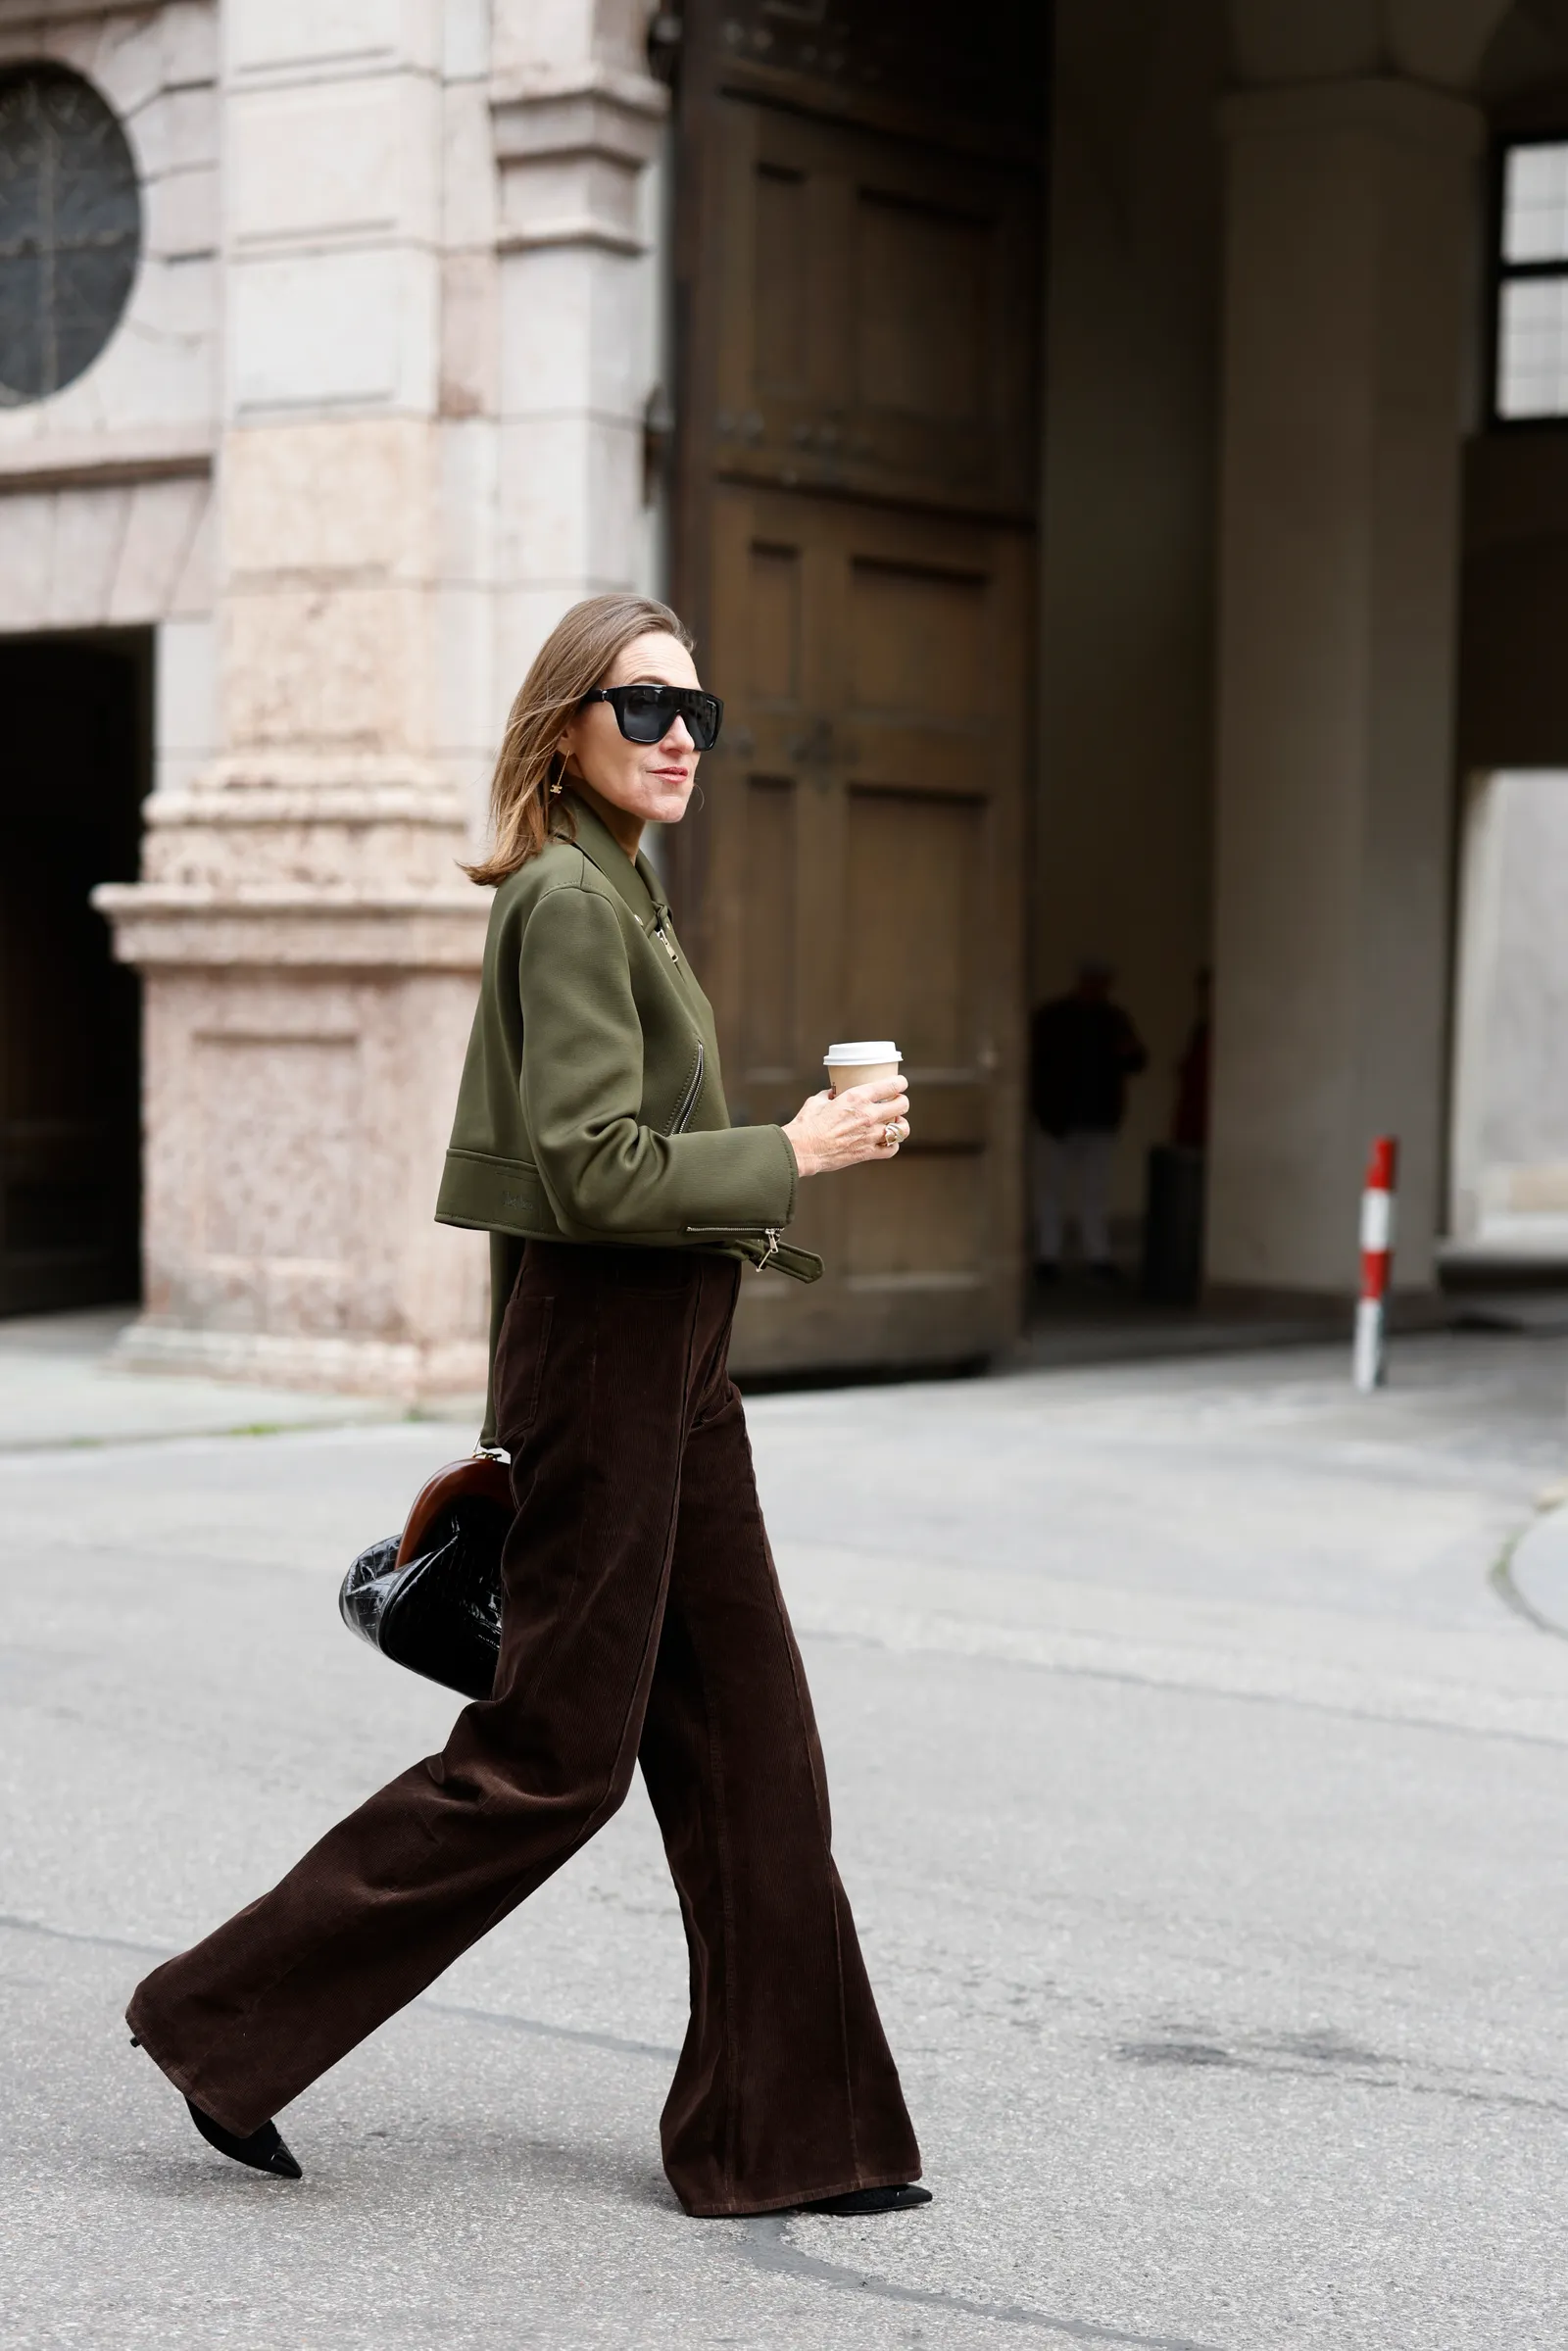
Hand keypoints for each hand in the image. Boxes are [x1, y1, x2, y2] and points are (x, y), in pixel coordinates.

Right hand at [782, 1079, 910, 1177]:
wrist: (803, 1149)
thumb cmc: (807, 1124)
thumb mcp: (818, 1101)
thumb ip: (829, 1095)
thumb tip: (833, 1093)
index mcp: (858, 1097)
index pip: (891, 1085)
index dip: (900, 1083)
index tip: (900, 1083)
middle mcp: (869, 1115)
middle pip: (902, 1105)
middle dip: (901, 1102)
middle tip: (896, 1103)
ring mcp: (871, 1135)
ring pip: (902, 1129)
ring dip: (901, 1124)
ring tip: (895, 1123)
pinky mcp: (868, 1153)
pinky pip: (892, 1149)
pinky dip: (892, 1145)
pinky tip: (886, 1141)